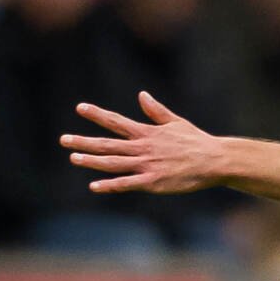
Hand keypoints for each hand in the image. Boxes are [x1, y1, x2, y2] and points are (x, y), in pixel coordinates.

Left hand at [62, 91, 224, 194]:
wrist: (215, 161)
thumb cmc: (196, 141)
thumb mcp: (176, 122)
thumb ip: (156, 111)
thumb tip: (141, 95)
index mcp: (148, 133)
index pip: (117, 122)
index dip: (97, 114)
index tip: (80, 107)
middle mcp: (144, 148)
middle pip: (108, 144)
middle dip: (84, 141)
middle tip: (64, 139)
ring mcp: (147, 165)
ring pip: (113, 163)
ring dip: (91, 161)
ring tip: (73, 158)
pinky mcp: (153, 181)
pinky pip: (126, 183)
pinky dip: (109, 184)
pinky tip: (94, 185)